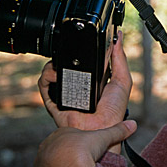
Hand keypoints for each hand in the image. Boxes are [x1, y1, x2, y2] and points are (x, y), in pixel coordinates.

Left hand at [34, 120, 136, 166]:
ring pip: (53, 162)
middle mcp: (48, 144)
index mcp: (61, 133)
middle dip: (70, 155)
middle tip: (82, 163)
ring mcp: (42, 159)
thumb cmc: (84, 151)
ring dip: (61, 166)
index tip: (88, 152)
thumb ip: (117, 131)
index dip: (81, 144)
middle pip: (61, 150)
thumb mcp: (104, 138)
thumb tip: (133, 124)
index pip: (71, 137)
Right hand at [38, 31, 131, 147]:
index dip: (81, 50)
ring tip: (64, 63)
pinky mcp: (53, 101)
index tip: (83, 39)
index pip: (82, 60)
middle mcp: (76, 85)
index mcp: (92, 80)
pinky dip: (46, 76)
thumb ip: (120, 59)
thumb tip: (119, 37)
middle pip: (64, 63)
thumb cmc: (113, 112)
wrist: (99, 130)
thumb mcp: (122, 80)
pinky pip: (43, 85)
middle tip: (71, 50)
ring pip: (51, 71)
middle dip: (65, 54)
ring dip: (55, 63)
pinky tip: (56, 74)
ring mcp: (63, 93)